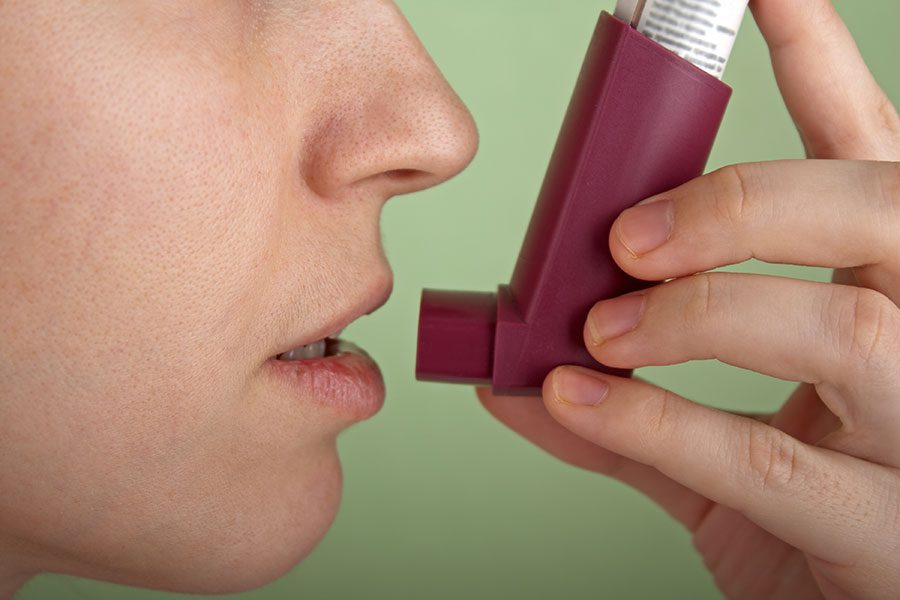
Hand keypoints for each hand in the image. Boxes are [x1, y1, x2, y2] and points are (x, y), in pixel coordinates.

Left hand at [479, 1, 899, 597]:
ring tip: (598, 328)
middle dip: (743, 204)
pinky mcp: (895, 528)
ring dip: (696, 312)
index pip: (873, 150)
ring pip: (842, 325)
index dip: (819, 61)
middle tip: (626, 236)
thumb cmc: (814, 535)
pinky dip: (656, 420)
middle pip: (878, 210)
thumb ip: (633, 405)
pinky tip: (580, 399)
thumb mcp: (729, 455)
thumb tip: (515, 372)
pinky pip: (768, 452)